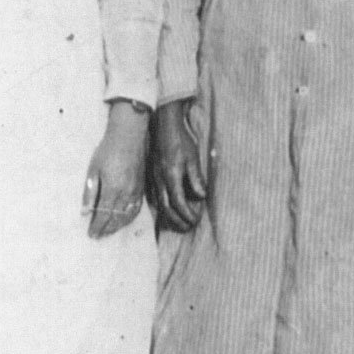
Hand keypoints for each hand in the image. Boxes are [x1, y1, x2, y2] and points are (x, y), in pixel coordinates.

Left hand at [82, 101, 147, 238]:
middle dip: (106, 229)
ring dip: (117, 226)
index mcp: (112, 190)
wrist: (129, 136)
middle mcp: (126, 194)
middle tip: (98, 236)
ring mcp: (135, 191)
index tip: (91, 235)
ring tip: (109, 231)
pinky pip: (136, 208)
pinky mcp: (141, 187)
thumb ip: (90, 192)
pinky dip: (129, 218)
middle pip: (115, 218)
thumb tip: (85, 212)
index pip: (103, 215)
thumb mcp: (93, 170)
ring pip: (127, 216)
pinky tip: (124, 220)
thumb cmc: (107, 150)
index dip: (97, 227)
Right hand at [154, 100, 205, 231]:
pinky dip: (162, 207)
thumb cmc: (181, 139)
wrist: (164, 125)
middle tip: (188, 227)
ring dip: (169, 216)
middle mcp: (160, 180)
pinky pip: (155, 196)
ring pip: (159, 204)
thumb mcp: (193, 157)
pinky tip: (168, 209)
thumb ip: (196, 178)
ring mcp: (154, 178)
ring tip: (179, 223)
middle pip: (166, 208)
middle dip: (177, 220)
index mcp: (171, 176)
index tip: (196, 220)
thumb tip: (201, 196)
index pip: (178, 202)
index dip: (187, 214)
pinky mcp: (152, 175)